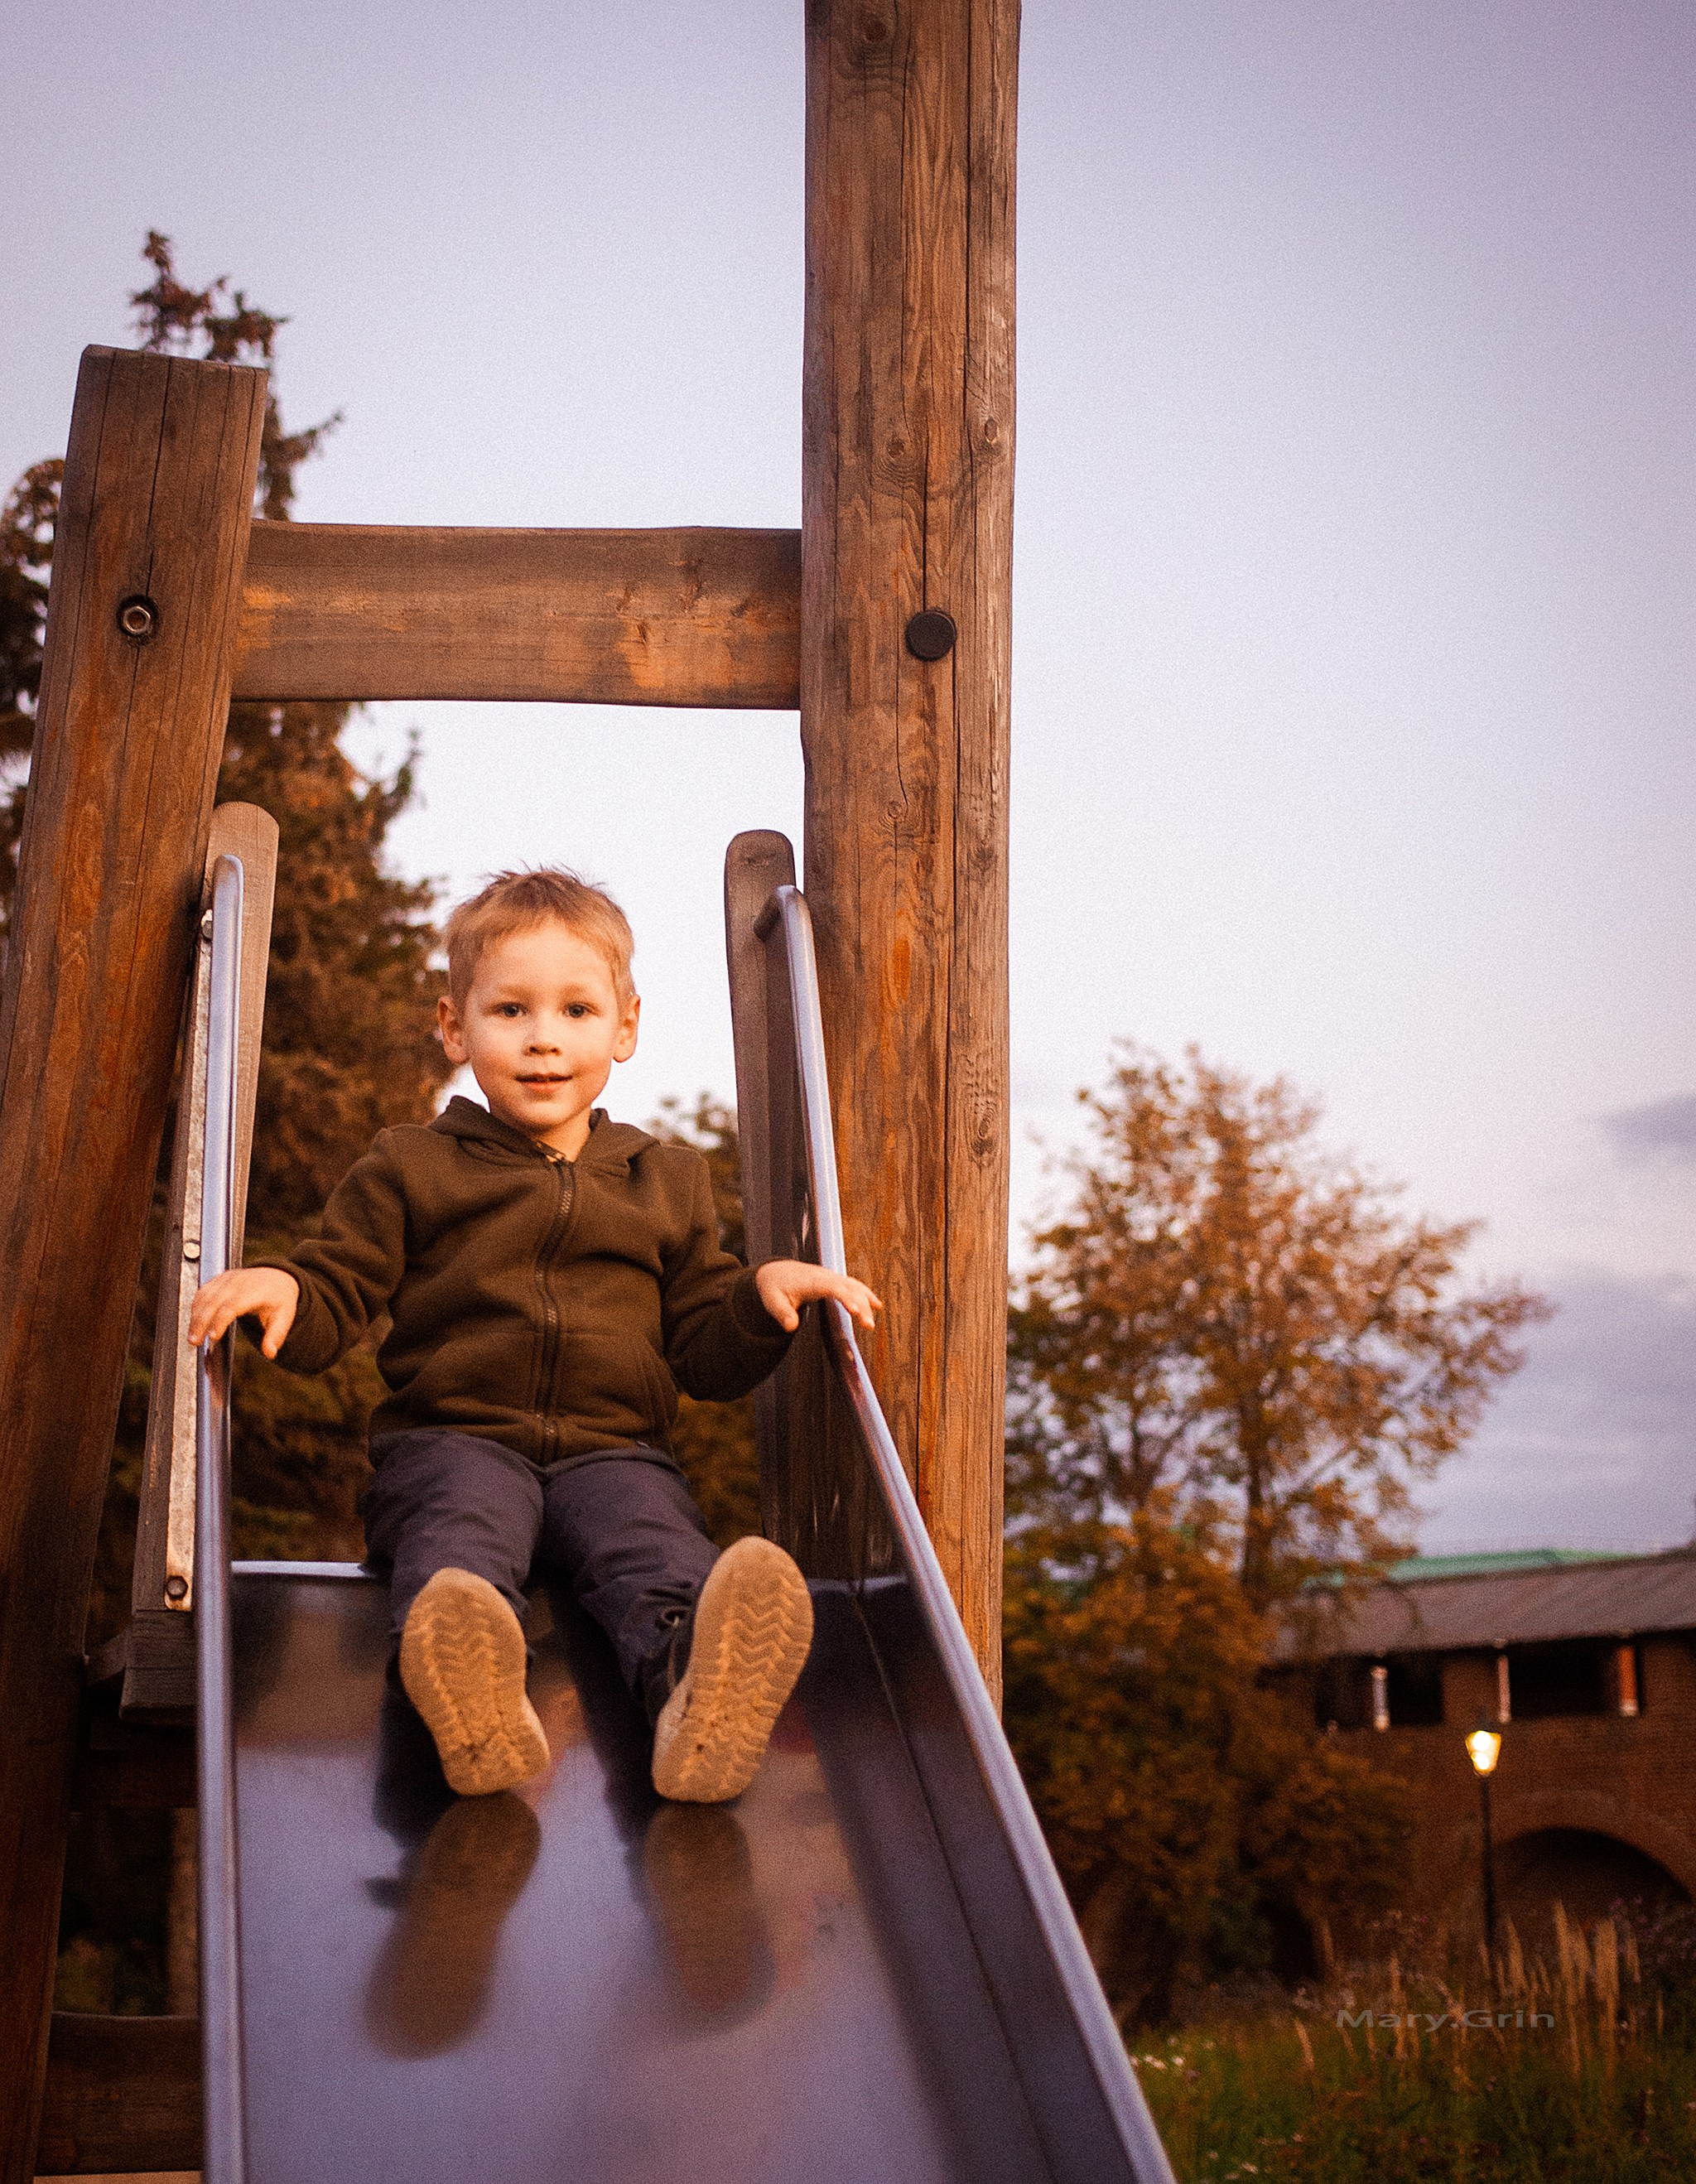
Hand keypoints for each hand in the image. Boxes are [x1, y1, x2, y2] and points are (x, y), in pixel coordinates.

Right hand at [187, 1267, 299, 1357]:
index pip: (233, 1306)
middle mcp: (238, 1282)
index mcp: (255, 1291)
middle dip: (201, 1322)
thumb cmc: (279, 1299)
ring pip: (205, 1296)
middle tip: (194, 1342)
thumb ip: (276, 1336)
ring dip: (195, 1316)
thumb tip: (270, 1353)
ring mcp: (227, 1279)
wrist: (277, 1277)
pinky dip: (195, 1307)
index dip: (220, 1321)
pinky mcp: (218, 1279)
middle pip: (213, 1301)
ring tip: (192, 1337)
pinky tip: (193, 1322)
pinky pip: (203, 1292)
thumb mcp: (284, 1317)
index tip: (213, 1337)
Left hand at [755, 1259, 881, 1334]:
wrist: (776, 1272)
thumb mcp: (772, 1301)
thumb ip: (782, 1314)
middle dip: (861, 1304)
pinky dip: (866, 1294)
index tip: (855, 1311)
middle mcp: (825, 1277)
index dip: (846, 1298)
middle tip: (868, 1325)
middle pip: (849, 1288)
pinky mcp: (834, 1280)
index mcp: (812, 1281)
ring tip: (871, 1321)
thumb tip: (791, 1327)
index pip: (833, 1287)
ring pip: (854, 1286)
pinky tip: (876, 1304)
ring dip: (866, 1301)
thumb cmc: (775, 1287)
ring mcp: (831, 1277)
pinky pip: (854, 1285)